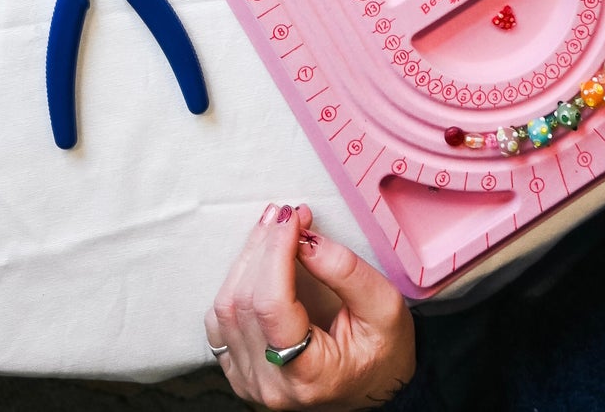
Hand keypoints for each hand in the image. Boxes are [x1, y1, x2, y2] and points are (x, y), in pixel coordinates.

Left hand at [207, 202, 414, 409]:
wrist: (375, 389)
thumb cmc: (384, 353)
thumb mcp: (384, 308)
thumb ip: (346, 272)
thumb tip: (304, 239)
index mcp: (308, 374)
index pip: (271, 305)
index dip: (275, 252)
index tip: (292, 217)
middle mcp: (271, 384)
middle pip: (244, 301)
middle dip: (263, 246)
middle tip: (287, 215)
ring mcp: (250, 381)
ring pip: (226, 307)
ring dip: (247, 259)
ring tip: (274, 230)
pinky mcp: (240, 372)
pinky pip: (219, 322)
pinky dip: (235, 284)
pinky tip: (259, 263)